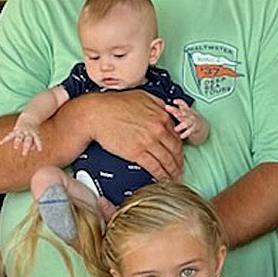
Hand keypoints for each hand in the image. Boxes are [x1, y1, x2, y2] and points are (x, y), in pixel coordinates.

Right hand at [4, 121, 43, 152]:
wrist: (29, 119)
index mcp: (35, 134)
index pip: (37, 139)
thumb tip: (33, 149)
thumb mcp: (36, 136)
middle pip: (28, 140)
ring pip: (19, 137)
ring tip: (15, 147)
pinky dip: (5, 139)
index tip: (40, 150)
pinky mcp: (15, 131)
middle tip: (24, 154)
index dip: (39, 144)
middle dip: (26, 147)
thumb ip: (34, 143)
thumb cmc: (33, 132)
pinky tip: (0, 143)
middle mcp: (28, 133)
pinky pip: (10, 135)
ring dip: (17, 142)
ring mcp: (21, 132)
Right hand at [68, 89, 185, 181]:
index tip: (179, 155)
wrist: (97, 113)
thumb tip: (166, 111)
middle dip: (179, 163)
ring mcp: (149, 141)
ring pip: (167, 160)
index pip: (177, 136)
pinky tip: (163, 180)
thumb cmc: (115, 104)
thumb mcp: (142, 96)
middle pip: (175, 150)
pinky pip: (155, 167)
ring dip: (173, 172)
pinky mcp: (137, 152)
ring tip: (174, 179)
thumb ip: (158, 104)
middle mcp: (158, 129)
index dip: (180, 149)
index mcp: (161, 116)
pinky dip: (161, 176)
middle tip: (180, 171)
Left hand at [167, 100, 199, 141]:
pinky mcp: (194, 128)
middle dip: (175, 111)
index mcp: (186, 109)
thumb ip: (175, 110)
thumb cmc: (189, 118)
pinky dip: (186, 134)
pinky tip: (181, 136)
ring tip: (176, 129)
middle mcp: (190, 114)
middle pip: (183, 112)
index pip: (183, 104)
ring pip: (187, 122)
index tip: (174, 101)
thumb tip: (165, 107)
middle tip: (170, 110)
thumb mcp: (183, 112)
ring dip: (181, 125)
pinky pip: (190, 131)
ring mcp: (192, 121)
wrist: (201, 125)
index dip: (179, 102)